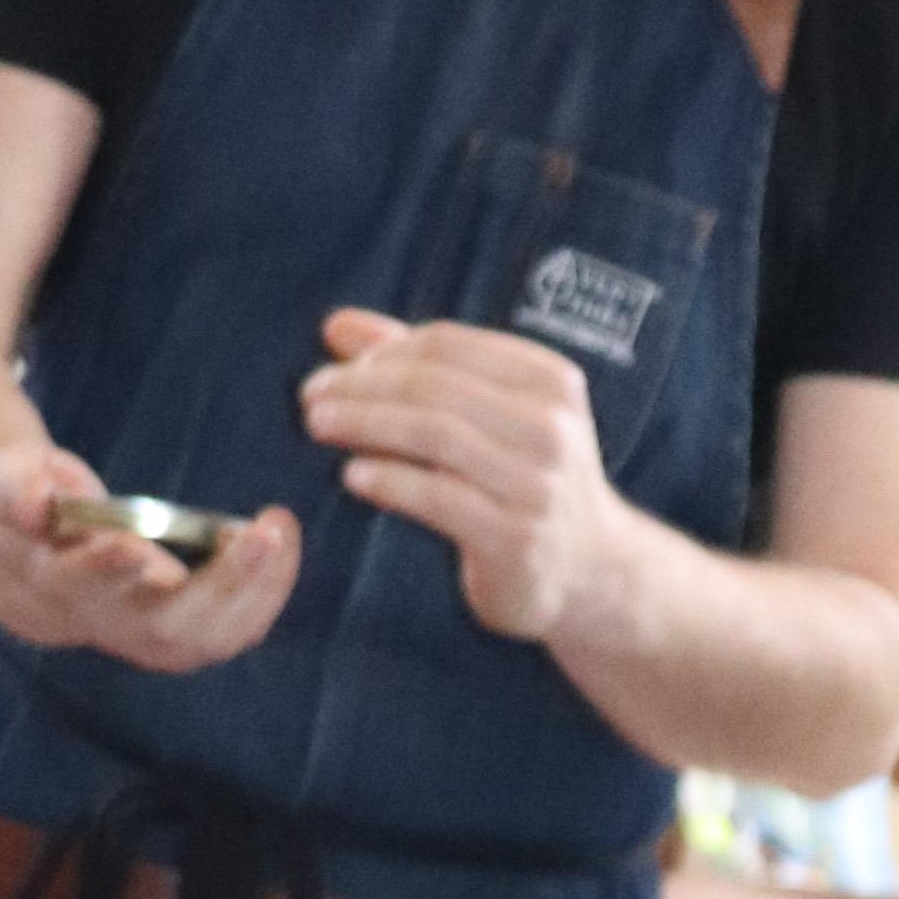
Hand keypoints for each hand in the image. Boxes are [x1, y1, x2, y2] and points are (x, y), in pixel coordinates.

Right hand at [0, 440, 300, 672]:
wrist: (36, 565)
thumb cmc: (30, 508)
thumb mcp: (8, 483)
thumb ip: (15, 489)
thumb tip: (33, 503)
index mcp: (55, 581)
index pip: (78, 585)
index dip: (102, 568)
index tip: (131, 545)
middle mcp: (105, 620)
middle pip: (164, 627)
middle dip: (221, 585)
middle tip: (261, 536)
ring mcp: (147, 635)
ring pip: (207, 637)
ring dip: (255, 591)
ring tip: (277, 529)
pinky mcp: (183, 634)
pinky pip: (234, 629)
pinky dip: (266, 588)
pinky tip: (279, 534)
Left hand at [297, 312, 635, 647]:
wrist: (588, 571)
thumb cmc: (523, 480)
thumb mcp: (489, 414)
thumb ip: (415, 367)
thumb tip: (336, 327)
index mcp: (549, 380)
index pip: (448, 345)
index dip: (382, 352)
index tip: (336, 369)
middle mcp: (551, 426)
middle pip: (436, 386)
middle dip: (362, 386)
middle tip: (310, 396)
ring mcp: (538, 483)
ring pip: (434, 435)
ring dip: (365, 424)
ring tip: (317, 426)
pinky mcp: (516, 537)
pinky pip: (437, 498)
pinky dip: (388, 481)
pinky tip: (352, 475)